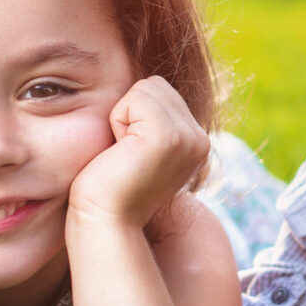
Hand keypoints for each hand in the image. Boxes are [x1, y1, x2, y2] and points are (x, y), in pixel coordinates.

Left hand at [68, 76, 210, 228]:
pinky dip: (117, 120)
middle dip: (130, 112)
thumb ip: (154, 122)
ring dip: (123, 116)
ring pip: (145, 88)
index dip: (134, 115)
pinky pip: (135, 98)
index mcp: (197, 142)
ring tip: (123, 152)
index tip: (131, 153)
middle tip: (125, 152)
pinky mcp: (169, 137)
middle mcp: (200, 140)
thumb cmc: (111, 186)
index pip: (161, 92)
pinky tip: (120, 151)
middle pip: (154, 85)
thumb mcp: (142, 149)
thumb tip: (146, 88)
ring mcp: (188, 138)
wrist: (105, 220)